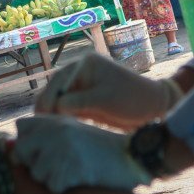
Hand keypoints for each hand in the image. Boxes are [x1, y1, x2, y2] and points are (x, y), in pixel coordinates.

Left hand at [13, 115, 150, 193]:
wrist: (133, 157)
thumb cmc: (99, 149)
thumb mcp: (71, 132)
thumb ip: (42, 136)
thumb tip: (6, 147)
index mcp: (54, 119)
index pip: (21, 128)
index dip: (29, 144)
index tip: (46, 150)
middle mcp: (55, 130)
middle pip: (21, 152)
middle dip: (36, 163)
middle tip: (62, 164)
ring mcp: (62, 149)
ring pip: (36, 174)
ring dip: (53, 178)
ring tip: (77, 170)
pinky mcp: (71, 168)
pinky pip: (53, 187)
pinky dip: (66, 189)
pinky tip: (82, 179)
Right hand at [35, 53, 182, 130]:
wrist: (152, 108)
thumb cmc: (132, 99)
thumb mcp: (105, 100)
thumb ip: (78, 102)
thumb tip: (55, 107)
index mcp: (85, 64)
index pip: (59, 81)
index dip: (50, 98)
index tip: (44, 114)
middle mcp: (80, 73)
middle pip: (54, 89)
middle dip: (47, 106)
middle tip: (41, 125)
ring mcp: (81, 87)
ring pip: (57, 100)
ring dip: (52, 113)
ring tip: (46, 129)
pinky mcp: (84, 101)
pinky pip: (65, 108)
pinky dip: (60, 117)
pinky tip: (56, 128)